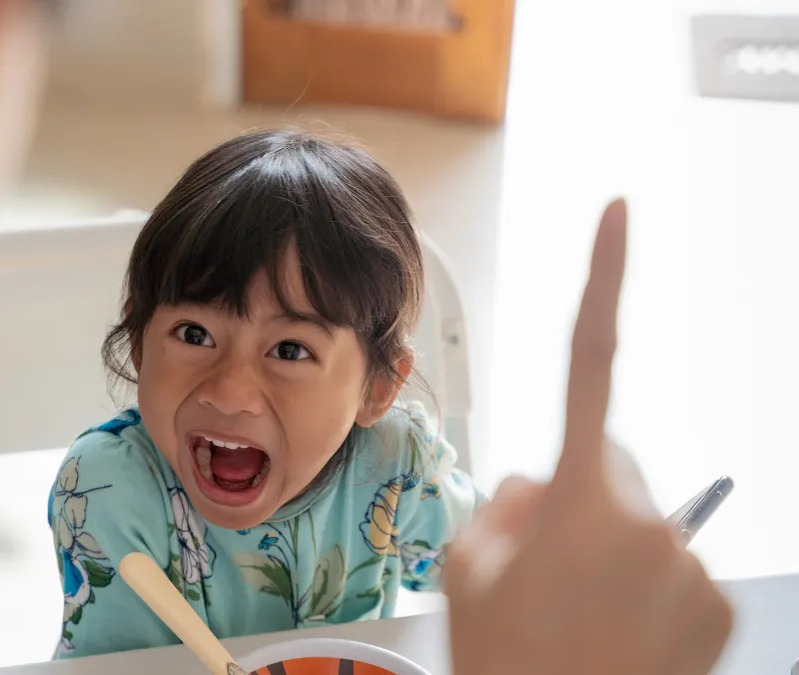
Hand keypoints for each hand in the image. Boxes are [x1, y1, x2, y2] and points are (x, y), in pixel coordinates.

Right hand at [443, 200, 732, 674]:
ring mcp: (690, 561)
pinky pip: (674, 561)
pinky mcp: (719, 602)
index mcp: (577, 498)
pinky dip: (645, 583)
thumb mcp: (464, 570)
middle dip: (576, 492)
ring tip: (575, 612)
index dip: (604, 278)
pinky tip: (614, 630)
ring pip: (639, 515)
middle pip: (607, 458)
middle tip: (540, 567)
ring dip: (607, 544)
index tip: (619, 212)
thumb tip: (540, 482)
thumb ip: (502, 499)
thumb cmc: (509, 667)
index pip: (588, 360)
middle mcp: (646, 517)